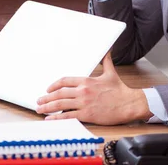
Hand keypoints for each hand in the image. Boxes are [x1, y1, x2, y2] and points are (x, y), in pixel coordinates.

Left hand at [35, 52, 151, 124]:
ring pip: (61, 104)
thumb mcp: (111, 72)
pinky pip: (68, 116)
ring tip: (40, 110)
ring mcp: (84, 103)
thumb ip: (106, 60)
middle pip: (59, 93)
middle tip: (38, 101)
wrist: (129, 103)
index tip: (48, 89)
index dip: (54, 85)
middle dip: (46, 97)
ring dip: (48, 107)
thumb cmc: (120, 90)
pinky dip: (57, 118)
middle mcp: (83, 91)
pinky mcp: (87, 115)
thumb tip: (108, 49)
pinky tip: (49, 119)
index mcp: (87, 80)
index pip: (65, 81)